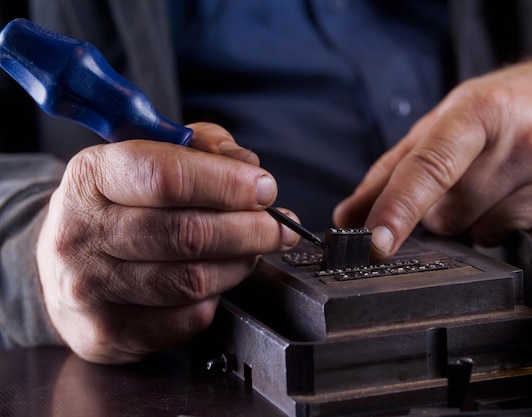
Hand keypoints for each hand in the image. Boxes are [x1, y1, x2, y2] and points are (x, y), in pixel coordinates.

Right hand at [36, 122, 298, 363]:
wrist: (65, 267)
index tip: (264, 188)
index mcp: (92, 177)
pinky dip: (216, 297)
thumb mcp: (149, 156)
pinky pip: (188, 318)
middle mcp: (81, 233)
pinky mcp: (109, 332)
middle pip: (188, 234)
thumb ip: (201, 147)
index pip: (166, 177)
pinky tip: (216, 279)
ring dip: (240, 263)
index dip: (227, 184)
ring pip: (194, 280)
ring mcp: (92, 288)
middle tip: (277, 226)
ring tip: (254, 249)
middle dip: (250, 229)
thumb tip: (248, 166)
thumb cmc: (118, 206)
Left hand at [334, 54, 531, 260]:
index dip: (398, 209)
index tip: (376, 243)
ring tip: (504, 188)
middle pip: (451, 218)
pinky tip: (529, 211)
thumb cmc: (504, 108)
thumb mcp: (443, 121)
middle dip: (446, 213)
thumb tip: (348, 218)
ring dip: (481, 226)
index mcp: (479, 111)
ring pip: (486, 239)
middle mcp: (524, 140)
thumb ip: (391, 170)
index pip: (430, 168)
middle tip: (471, 181)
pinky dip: (519, 244)